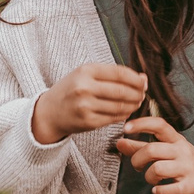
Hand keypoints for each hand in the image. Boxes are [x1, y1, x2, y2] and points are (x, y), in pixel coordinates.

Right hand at [31, 63, 147, 144]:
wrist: (49, 112)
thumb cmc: (71, 91)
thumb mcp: (86, 75)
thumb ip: (112, 75)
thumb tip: (143, 78)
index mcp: (85, 71)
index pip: (119, 73)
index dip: (135, 79)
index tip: (143, 82)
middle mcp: (84, 88)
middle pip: (122, 91)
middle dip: (138, 93)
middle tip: (143, 94)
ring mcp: (86, 106)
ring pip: (120, 106)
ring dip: (133, 105)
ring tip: (137, 103)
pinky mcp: (88, 122)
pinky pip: (114, 118)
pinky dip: (124, 115)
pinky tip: (126, 111)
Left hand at [115, 117, 193, 193]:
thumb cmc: (186, 164)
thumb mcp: (167, 151)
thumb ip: (142, 147)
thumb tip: (119, 142)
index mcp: (176, 139)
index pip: (159, 124)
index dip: (141, 123)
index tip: (125, 129)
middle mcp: (182, 151)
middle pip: (152, 149)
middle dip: (137, 159)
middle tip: (137, 167)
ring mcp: (188, 168)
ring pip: (158, 169)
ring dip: (148, 177)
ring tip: (151, 180)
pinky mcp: (192, 185)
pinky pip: (170, 189)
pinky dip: (159, 191)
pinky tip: (157, 190)